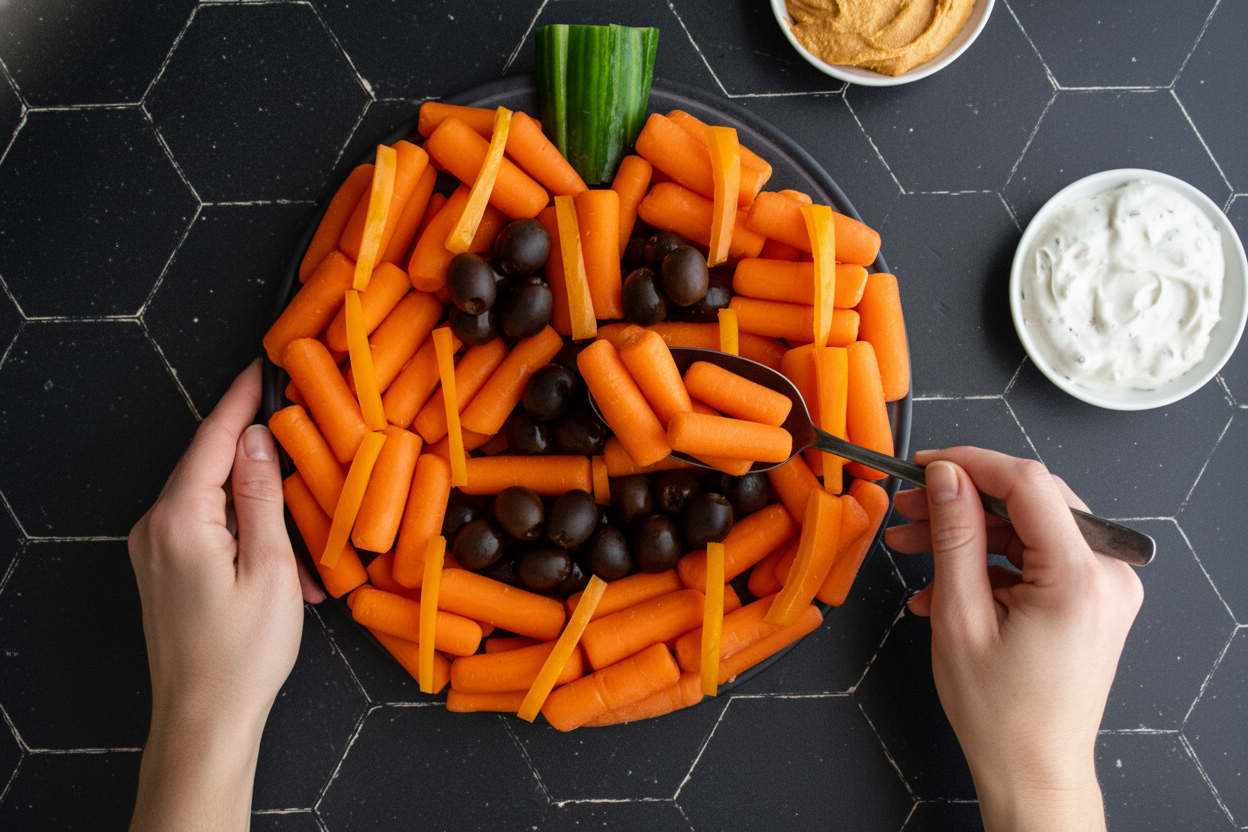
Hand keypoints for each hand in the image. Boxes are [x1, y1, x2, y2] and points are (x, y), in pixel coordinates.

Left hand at [128, 359, 323, 831]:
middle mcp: (155, 527)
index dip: (240, 399)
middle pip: (213, 466)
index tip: (262, 365)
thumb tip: (257, 437)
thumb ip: (261, 496)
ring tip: (305, 546)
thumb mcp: (271, 568)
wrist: (203, 719)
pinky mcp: (164, 569)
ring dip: (263, 511)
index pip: (212, 438)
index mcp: (179, 520)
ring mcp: (154, 549)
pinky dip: (249, 535)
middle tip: (308, 448)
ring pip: (215, 500)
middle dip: (263, 463)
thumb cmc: (241, 654)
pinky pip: (209, 528)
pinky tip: (282, 565)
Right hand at [884, 448, 1142, 831]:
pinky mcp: (1091, 597)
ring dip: (968, 533)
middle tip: (909, 507)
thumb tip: (946, 477)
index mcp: (1080, 578)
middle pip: (1030, 500)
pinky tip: (942, 585)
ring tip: (913, 546)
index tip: (926, 465)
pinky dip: (988, 562)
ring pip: (1028, 527)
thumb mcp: (960, 617)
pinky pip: (1036, 556)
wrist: (1033, 770)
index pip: (1027, 483)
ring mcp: (1104, 586)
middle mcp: (1107, 575)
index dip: (970, 463)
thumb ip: (954, 537)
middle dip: (963, 500)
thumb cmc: (1001, 715)